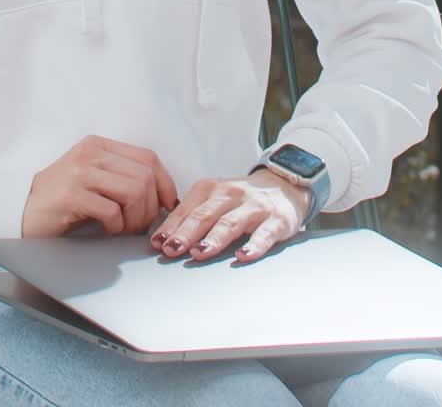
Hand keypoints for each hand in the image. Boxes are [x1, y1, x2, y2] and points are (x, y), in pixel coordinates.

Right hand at [22, 134, 178, 238]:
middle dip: (150, 208)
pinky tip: (107, 232)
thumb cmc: (61, 201)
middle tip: (141, 227)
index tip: (168, 205)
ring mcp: (80, 172)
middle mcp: (90, 153)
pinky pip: (112, 212)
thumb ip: (120, 178)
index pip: (147, 157)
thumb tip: (161, 196)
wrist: (20, 211)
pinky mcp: (71, 195)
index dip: (165, 183)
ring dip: (135, 219)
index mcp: (98, 145)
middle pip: (144, 176)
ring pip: (133, 192)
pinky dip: (117, 228)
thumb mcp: (92, 179)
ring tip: (124, 231)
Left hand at [149, 170, 311, 263]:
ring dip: (213, 239)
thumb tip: (164, 237)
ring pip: (230, 223)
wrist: (283, 185)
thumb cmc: (242, 198)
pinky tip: (242, 256)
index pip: (187, 209)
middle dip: (186, 233)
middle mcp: (231, 194)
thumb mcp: (216, 199)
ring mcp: (254, 207)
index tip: (157, 243)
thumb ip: (194, 214)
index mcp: (212, 189)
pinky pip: (264, 234)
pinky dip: (253, 246)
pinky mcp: (276, 220)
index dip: (171, 227)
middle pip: (205, 215)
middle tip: (171, 249)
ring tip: (199, 253)